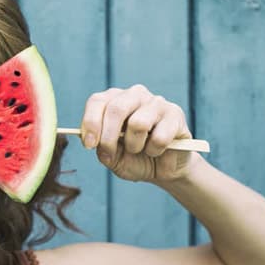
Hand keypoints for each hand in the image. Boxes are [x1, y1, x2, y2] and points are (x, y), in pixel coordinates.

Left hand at [80, 85, 195, 182]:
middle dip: (108, 137)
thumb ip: (102, 149)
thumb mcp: (112, 158)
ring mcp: (156, 102)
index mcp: (114, 100)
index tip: (89, 145)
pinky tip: (157, 150)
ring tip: (138, 150)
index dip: (90, 123)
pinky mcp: (175, 114)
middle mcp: (134, 95)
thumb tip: (97, 143)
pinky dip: (154, 150)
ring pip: (138, 123)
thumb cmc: (133, 158)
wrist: (162, 169)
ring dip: (134, 145)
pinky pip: (159, 137)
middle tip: (110, 154)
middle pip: (116, 109)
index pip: (97, 101)